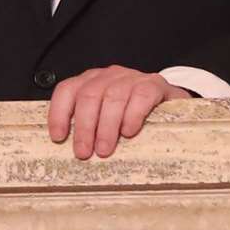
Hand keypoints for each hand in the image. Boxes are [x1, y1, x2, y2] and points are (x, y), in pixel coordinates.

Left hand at [46, 65, 192, 158]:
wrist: (170, 104)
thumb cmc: (133, 115)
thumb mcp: (107, 118)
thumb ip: (90, 127)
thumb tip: (70, 153)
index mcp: (91, 82)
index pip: (67, 90)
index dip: (59, 113)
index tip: (59, 138)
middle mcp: (109, 76)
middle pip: (89, 96)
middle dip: (84, 126)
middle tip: (84, 152)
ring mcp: (132, 78)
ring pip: (112, 97)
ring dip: (106, 127)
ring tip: (105, 150)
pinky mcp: (154, 83)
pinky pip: (140, 96)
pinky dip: (132, 115)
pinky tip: (129, 132)